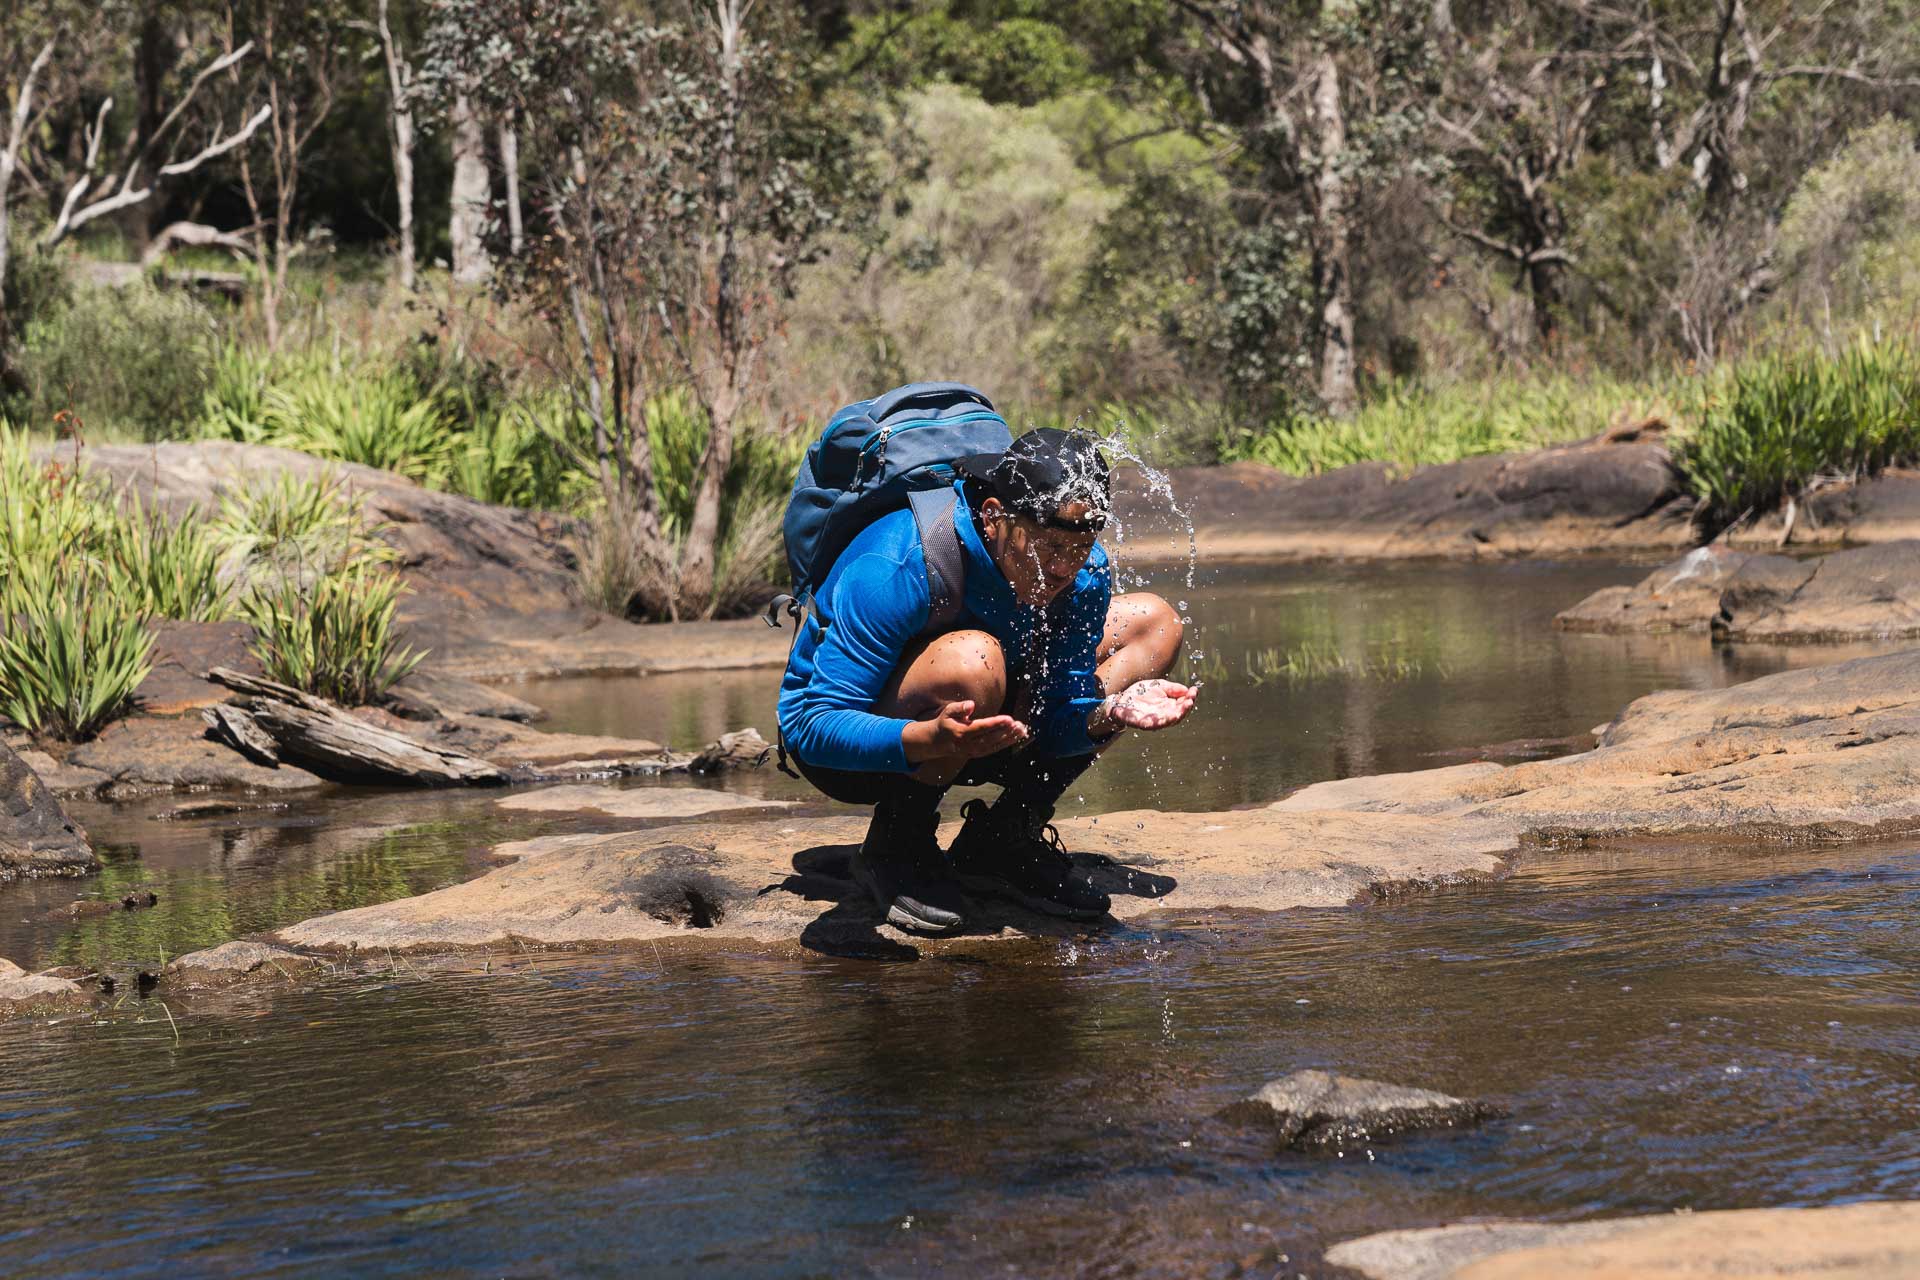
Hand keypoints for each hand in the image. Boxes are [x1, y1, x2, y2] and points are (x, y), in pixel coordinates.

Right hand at [904, 700, 1029, 761]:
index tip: (1009, 718)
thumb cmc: (945, 722)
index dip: (996, 724)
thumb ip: (959, 708)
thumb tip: (971, 705)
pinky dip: (1005, 744)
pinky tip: (1015, 737)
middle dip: (1007, 732)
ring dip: (1009, 739)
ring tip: (1022, 731)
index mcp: (961, 733)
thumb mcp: (947, 711)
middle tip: (1020, 725)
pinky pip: (993, 749)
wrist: (936, 742)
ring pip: (994, 746)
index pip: (982, 728)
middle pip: (991, 738)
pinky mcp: (977, 754)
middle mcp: (968, 744)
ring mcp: (973, 751)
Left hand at [1103, 679, 1197, 731]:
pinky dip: (1165, 720)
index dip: (1190, 698)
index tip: (1195, 690)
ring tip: (1187, 705)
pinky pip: (1157, 724)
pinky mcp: (1145, 724)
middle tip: (1191, 698)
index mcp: (1169, 706)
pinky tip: (1173, 715)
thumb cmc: (1140, 693)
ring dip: (1180, 713)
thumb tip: (1187, 690)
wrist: (1120, 698)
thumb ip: (1172, 688)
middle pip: (1180, 713)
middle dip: (1187, 706)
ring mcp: (1155, 721)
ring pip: (1171, 720)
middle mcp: (1164, 715)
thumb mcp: (1159, 686)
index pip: (1183, 704)